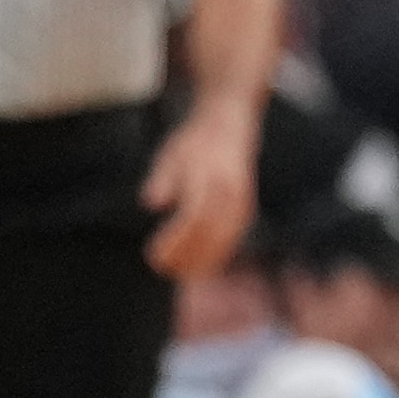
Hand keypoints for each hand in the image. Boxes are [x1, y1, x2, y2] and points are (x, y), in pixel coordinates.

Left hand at [141, 109, 256, 281]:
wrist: (230, 124)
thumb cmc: (194, 142)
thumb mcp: (171, 152)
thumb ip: (162, 178)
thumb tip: (152, 203)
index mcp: (211, 177)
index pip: (193, 218)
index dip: (174, 241)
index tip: (152, 253)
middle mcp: (231, 191)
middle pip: (209, 234)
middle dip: (185, 257)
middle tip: (159, 268)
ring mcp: (242, 201)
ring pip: (224, 241)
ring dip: (200, 261)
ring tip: (176, 273)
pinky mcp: (246, 209)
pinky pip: (232, 239)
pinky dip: (216, 256)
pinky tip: (199, 267)